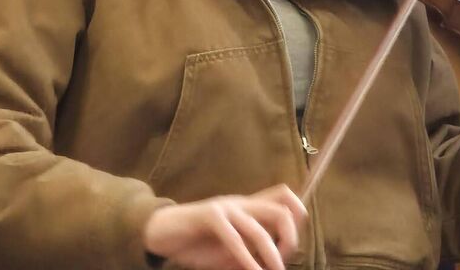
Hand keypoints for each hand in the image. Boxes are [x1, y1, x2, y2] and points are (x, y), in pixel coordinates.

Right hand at [143, 184, 305, 269]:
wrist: (161, 231)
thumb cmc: (197, 242)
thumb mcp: (229, 250)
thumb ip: (249, 253)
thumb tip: (271, 265)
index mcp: (248, 207)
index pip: (284, 197)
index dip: (297, 217)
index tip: (292, 247)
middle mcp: (241, 203)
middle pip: (281, 207)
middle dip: (290, 237)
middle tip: (283, 263)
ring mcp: (226, 208)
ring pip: (258, 226)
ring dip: (271, 253)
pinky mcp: (209, 216)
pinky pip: (233, 237)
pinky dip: (245, 258)